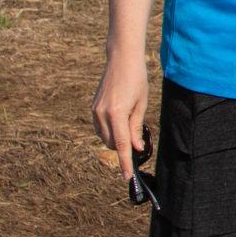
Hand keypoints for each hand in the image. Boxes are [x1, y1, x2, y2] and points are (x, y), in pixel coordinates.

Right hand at [92, 49, 148, 185]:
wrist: (121, 60)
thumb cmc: (137, 80)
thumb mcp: (141, 105)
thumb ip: (136, 128)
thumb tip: (136, 149)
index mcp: (117, 113)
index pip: (122, 145)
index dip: (125, 162)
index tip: (126, 176)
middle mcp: (102, 114)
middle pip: (113, 144)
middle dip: (124, 148)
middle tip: (138, 140)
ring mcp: (95, 111)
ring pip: (105, 138)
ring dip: (117, 139)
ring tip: (130, 124)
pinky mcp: (93, 108)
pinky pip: (100, 128)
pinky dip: (110, 131)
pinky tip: (120, 122)